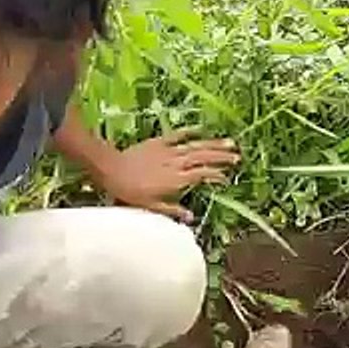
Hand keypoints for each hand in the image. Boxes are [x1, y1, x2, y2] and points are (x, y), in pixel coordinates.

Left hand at [94, 128, 238, 222]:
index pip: (202, 175)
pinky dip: (189, 132)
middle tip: (237, 157)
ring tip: (230, 143)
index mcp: (176, 180)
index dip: (216, 175)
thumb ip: (172, 210)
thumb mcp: (150, 206)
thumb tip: (191, 218)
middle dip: (222, 157)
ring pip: (195, 146)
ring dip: (213, 144)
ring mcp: (167, 151)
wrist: (110, 169)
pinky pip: (176, 135)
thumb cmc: (129, 192)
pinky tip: (200, 129)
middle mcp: (176, 163)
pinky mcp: (158, 142)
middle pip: (204, 158)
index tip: (226, 178)